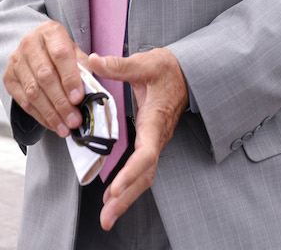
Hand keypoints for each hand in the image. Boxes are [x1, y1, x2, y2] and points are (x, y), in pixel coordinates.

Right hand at [3, 20, 88, 138]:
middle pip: (45, 76)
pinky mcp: (8, 77)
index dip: (69, 78)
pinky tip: (53, 124)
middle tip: (74, 119)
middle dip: (61, 102)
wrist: (37, 48)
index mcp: (50, 32)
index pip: (60, 55)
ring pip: (33, 91)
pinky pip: (24, 101)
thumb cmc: (61, 51)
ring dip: (51, 113)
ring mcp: (16, 61)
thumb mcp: (75, 52)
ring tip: (65, 127)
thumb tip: (91, 91)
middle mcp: (30, 43)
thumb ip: (83, 68)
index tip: (79, 98)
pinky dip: (40, 116)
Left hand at [88, 48, 187, 230]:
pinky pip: (142, 171)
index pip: (146, 154)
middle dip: (126, 198)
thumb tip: (93, 61)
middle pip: (145, 175)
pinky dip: (129, 187)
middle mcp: (157, 137)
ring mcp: (155, 142)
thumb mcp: (145, 63)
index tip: (115, 188)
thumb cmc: (168, 69)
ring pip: (144, 177)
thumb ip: (119, 66)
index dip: (131, 172)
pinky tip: (113, 198)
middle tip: (106, 219)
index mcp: (155, 121)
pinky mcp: (151, 143)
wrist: (187, 73)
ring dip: (126, 198)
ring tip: (107, 217)